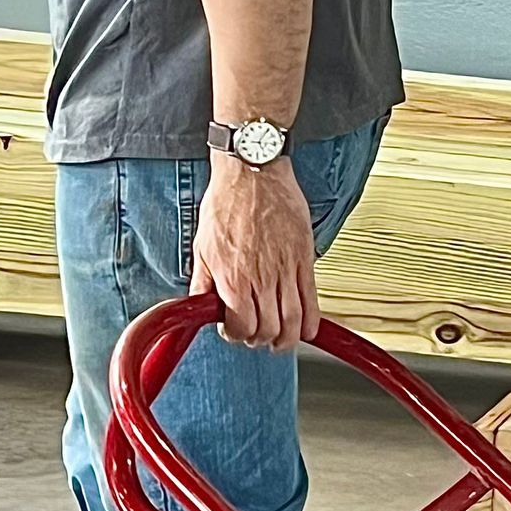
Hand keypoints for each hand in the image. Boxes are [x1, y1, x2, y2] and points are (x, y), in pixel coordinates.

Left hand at [190, 157, 317, 352]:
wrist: (253, 171)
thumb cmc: (227, 202)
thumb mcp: (201, 245)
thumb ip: (202, 282)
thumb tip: (198, 306)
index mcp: (232, 277)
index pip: (241, 327)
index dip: (237, 335)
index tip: (235, 329)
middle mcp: (260, 278)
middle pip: (268, 330)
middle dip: (261, 339)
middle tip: (257, 334)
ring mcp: (285, 270)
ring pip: (292, 322)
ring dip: (287, 338)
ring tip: (281, 338)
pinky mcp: (304, 259)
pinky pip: (311, 300)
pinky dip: (311, 322)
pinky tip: (307, 328)